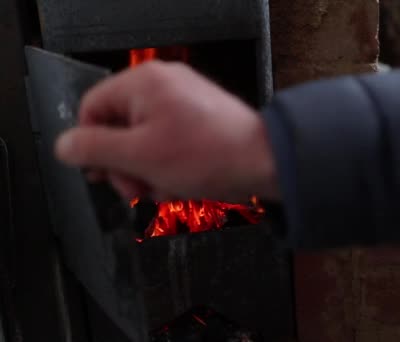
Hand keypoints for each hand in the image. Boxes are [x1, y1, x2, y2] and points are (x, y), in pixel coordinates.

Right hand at [55, 61, 278, 201]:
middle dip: (127, 166)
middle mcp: (164, 86)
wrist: (267, 164)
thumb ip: (94, 150)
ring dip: (150, 173)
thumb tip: (65, 146)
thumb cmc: (209, 156)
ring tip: (168, 191)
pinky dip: (171, 168)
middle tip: (138, 189)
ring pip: (146, 142)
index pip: (92, 109)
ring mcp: (185, 102)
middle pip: (120, 128)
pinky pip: (171, 144)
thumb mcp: (139, 156)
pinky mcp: (202, 121)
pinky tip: (183, 186)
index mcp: (143, 83)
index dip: (92, 146)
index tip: (103, 174)